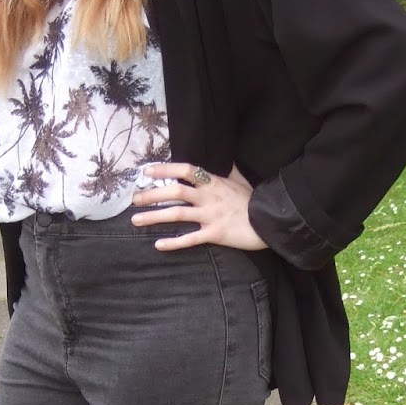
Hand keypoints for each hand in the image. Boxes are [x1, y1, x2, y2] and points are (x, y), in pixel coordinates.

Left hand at [131, 163, 267, 251]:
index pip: (185, 170)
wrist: (271, 220)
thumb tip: (228, 159)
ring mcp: (211, 215)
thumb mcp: (242, 181)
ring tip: (136, 220)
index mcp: (213, 182)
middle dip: (152, 194)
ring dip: (154, 217)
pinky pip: (191, 239)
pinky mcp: (215, 233)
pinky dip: (174, 242)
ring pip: (177, 214)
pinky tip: (158, 245)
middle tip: (134, 200)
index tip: (147, 172)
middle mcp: (209, 197)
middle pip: (175, 192)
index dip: (165, 169)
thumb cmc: (255, 201)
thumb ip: (230, 170)